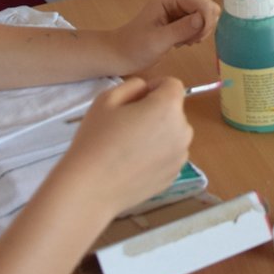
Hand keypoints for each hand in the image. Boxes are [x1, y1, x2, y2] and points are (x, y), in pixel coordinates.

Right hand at [63, 77, 191, 216]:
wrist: (90, 188)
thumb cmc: (96, 139)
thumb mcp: (107, 99)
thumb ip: (133, 86)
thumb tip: (146, 90)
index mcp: (169, 108)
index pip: (173, 85)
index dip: (154, 87)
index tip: (135, 100)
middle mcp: (183, 131)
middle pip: (174, 111)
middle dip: (156, 111)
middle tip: (127, 124)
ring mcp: (180, 157)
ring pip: (172, 134)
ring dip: (158, 134)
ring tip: (129, 147)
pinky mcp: (173, 176)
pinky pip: (168, 156)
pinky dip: (156, 155)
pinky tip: (132, 164)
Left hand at [109, 0, 220, 73]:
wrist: (122, 53)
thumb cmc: (135, 47)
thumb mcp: (158, 41)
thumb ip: (181, 29)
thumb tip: (202, 20)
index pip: (204, 4)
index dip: (205, 23)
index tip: (194, 41)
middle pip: (210, 8)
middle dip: (203, 28)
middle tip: (187, 42)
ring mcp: (182, 2)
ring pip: (209, 16)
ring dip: (200, 32)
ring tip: (181, 41)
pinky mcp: (184, 13)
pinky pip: (203, 22)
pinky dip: (196, 34)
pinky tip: (181, 40)